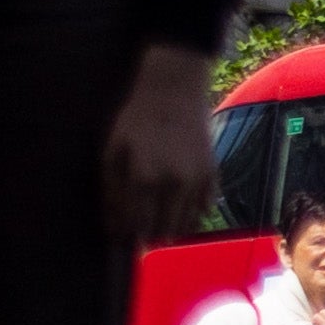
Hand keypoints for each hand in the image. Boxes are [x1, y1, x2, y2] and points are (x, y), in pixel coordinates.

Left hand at [105, 42, 211, 238]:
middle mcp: (173, 184)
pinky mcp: (213, 172)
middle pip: (160, 229)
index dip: (125, 233)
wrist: (174, 89)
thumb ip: (112, 191)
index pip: (133, 224)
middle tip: (139, 232)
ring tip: (159, 225)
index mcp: (143, 179)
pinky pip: (205, 208)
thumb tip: (115, 226)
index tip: (120, 234)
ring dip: (170, 229)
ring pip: (184, 224)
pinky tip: (181, 211)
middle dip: (147, 235)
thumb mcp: (111, 151)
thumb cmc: (136, 118)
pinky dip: (193, 216)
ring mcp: (196, 179)